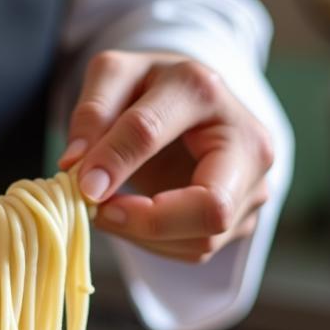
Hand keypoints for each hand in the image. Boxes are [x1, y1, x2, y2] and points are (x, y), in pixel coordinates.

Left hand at [59, 51, 273, 263]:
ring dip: (144, 236)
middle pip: (211, 208)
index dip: (112, 162)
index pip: (151, 131)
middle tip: (102, 213)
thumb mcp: (115, 78)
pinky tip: (135, 218)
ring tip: (112, 209)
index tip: (81, 186)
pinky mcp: (244, 218)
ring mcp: (254, 186)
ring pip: (201, 241)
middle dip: (147, 222)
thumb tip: (74, 166)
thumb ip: (93, 112)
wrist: (192, 104)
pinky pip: (196, 250)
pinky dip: (156, 243)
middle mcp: (247, 142)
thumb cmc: (151, 90)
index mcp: (203, 90)